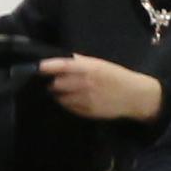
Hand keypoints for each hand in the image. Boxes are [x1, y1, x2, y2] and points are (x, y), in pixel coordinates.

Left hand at [42, 55, 162, 123]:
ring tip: (64, 90)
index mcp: (89, 68)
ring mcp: (85, 99)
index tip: (36, 67)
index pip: (62, 66)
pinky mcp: (87, 111)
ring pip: (60, 97)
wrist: (134, 96)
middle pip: (56, 84)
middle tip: (54, 81)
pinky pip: (68, 107)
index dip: (46, 67)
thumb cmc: (116, 76)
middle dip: (52, 82)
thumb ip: (81, 62)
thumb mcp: (100, 64)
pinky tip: (73, 99)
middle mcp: (85, 83)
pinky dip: (67, 103)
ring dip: (58, 93)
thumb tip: (62, 59)